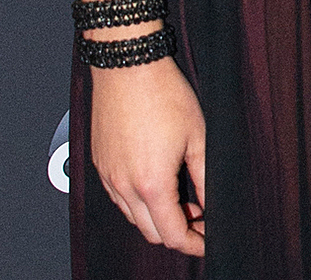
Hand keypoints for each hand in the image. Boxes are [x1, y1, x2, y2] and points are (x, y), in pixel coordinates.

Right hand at [89, 56, 206, 252]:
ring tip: (179, 195)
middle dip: (176, 232)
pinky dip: (137, 200)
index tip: (206, 239)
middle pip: (150, 232)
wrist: (128, 66)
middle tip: (199, 216)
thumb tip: (210, 203)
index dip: (193, 243)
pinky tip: (155, 180)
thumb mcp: (197, 135)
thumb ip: (204, 176)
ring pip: (132, 216)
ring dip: (155, 216)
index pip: (171, 234)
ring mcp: (108, 176)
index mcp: (151, 184)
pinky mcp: (100, 164)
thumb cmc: (162, 92)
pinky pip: (118, 196)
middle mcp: (124, 186)